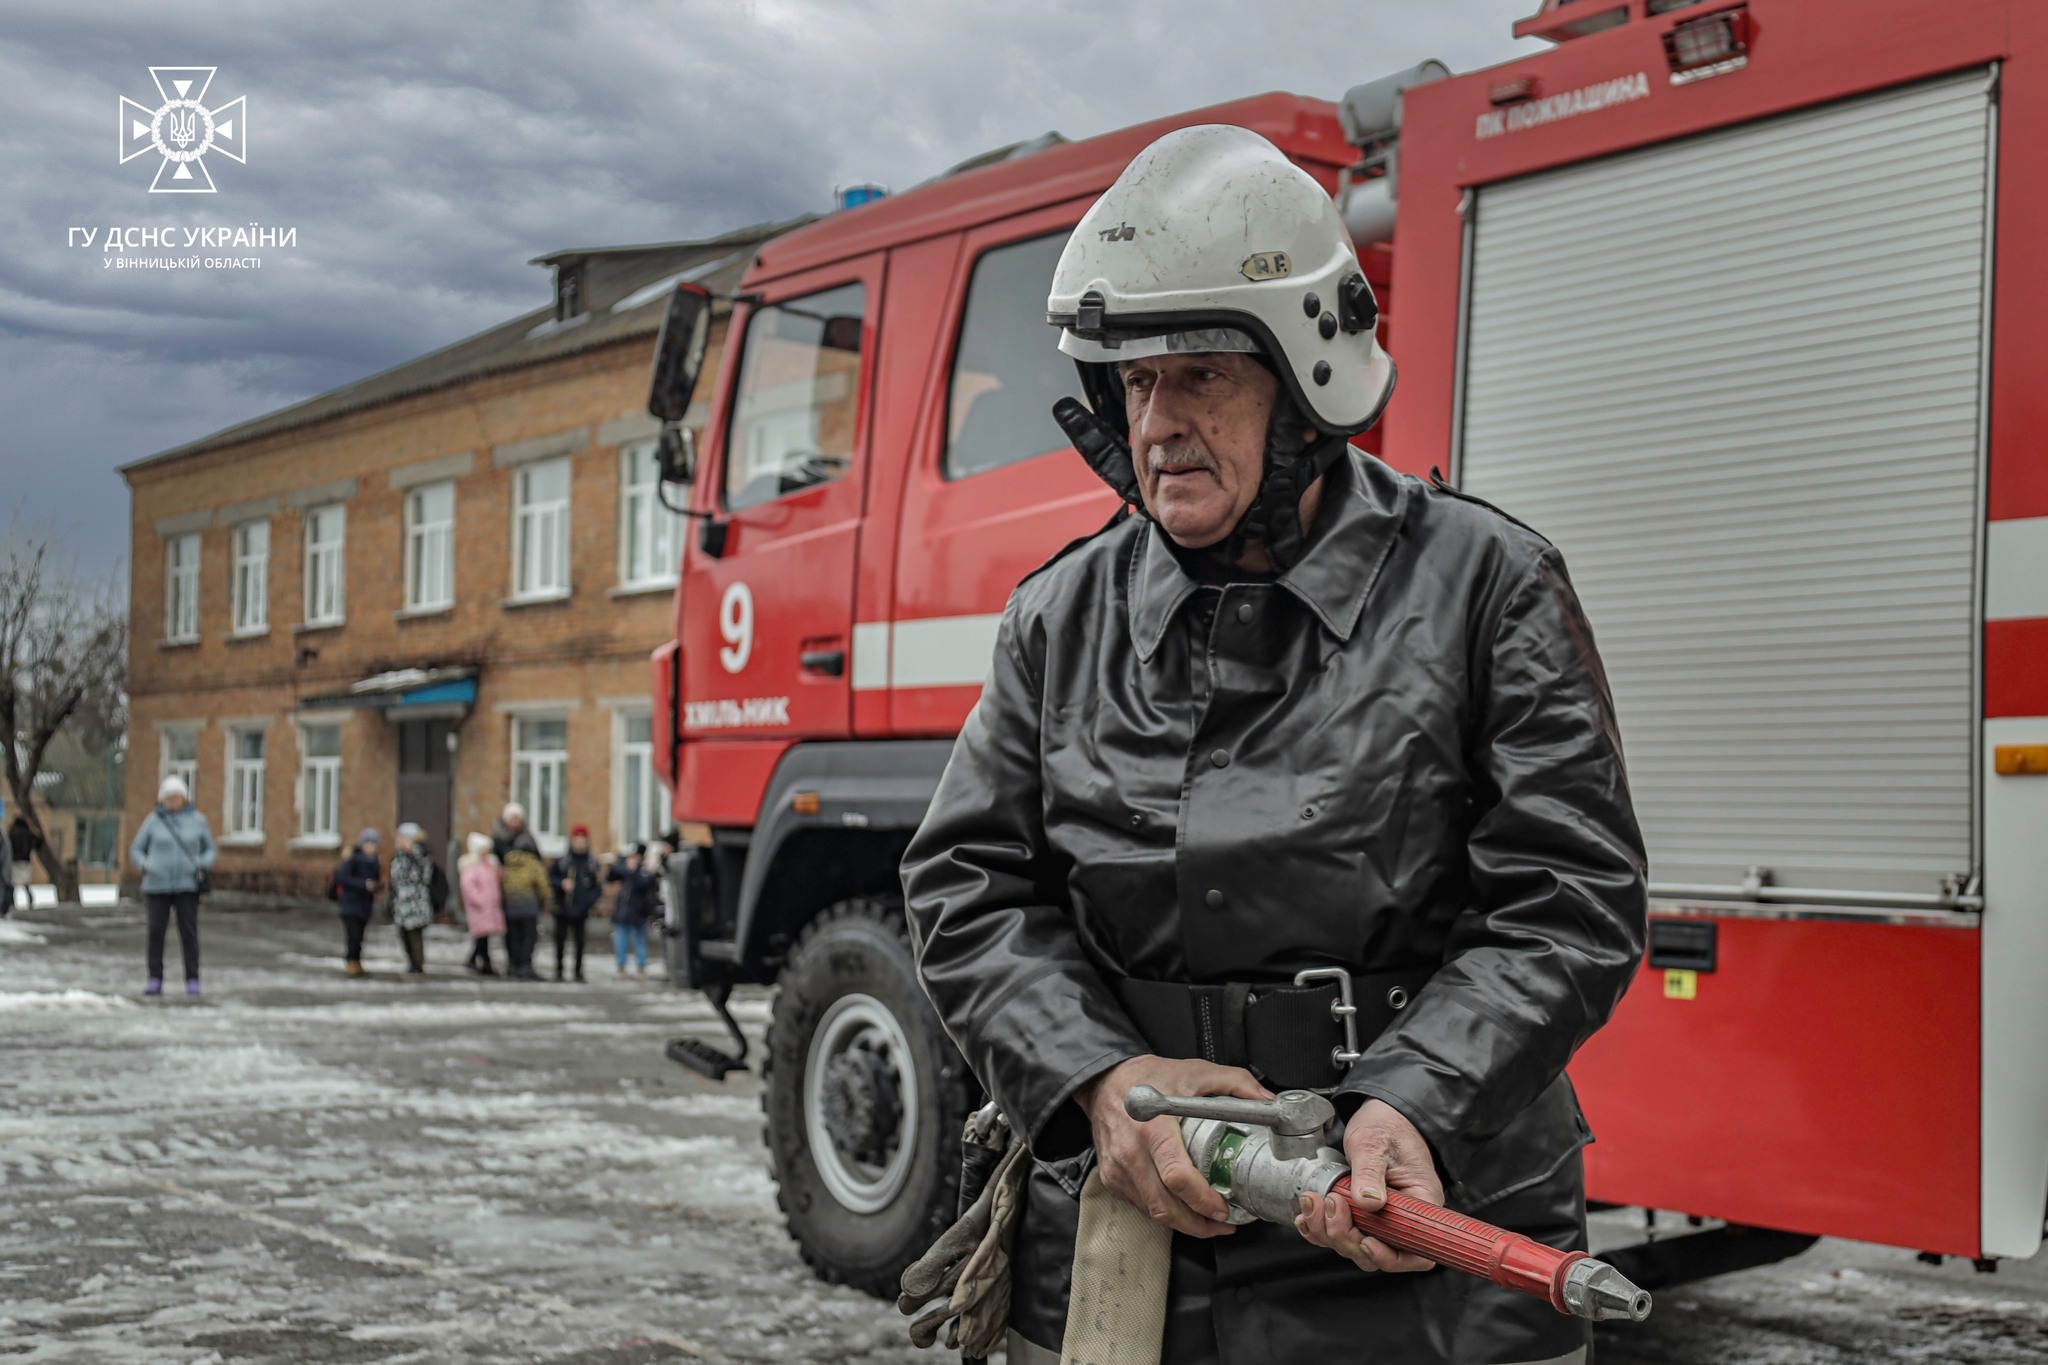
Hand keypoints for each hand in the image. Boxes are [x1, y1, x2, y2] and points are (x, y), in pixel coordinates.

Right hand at [1075, 1055, 1268, 1238]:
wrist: (1105, 1080)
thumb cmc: (1146, 1076)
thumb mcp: (1195, 1071)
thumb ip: (1236, 1083)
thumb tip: (1267, 1101)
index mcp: (1153, 1129)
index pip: (1177, 1177)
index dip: (1203, 1200)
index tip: (1223, 1207)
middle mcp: (1131, 1153)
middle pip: (1165, 1207)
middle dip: (1198, 1224)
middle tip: (1223, 1223)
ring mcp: (1119, 1169)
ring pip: (1152, 1211)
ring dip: (1183, 1223)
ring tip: (1208, 1222)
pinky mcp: (1112, 1177)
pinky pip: (1141, 1204)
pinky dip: (1164, 1212)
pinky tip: (1182, 1209)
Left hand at [1295, 1098, 1444, 1273]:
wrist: (1381, 1114)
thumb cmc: (1387, 1125)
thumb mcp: (1375, 1143)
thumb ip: (1370, 1172)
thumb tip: (1369, 1202)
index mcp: (1420, 1203)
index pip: (1414, 1251)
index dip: (1388, 1256)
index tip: (1365, 1240)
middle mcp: (1403, 1217)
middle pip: (1378, 1253)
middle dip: (1347, 1237)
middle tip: (1332, 1205)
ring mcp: (1381, 1218)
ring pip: (1355, 1245)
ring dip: (1328, 1231)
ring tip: (1314, 1203)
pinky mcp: (1361, 1213)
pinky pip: (1343, 1232)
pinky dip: (1320, 1229)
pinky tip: (1308, 1217)